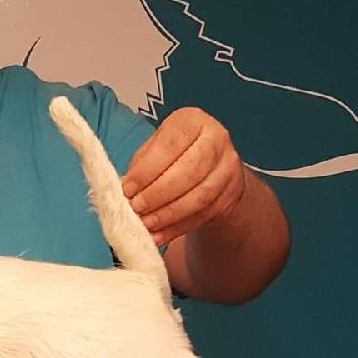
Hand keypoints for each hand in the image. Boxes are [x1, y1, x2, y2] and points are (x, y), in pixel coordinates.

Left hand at [123, 107, 246, 246]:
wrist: (210, 169)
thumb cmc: (174, 156)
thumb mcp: (155, 149)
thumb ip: (141, 166)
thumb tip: (126, 190)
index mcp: (192, 121)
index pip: (171, 145)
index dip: (148, 170)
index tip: (128, 189)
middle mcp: (216, 139)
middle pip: (190, 171)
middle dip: (159, 194)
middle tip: (137, 208)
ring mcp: (228, 167)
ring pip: (200, 196)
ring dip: (169, 214)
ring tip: (146, 225)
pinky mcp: (231, 194)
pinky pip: (203, 215)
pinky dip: (178, 228)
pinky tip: (159, 235)